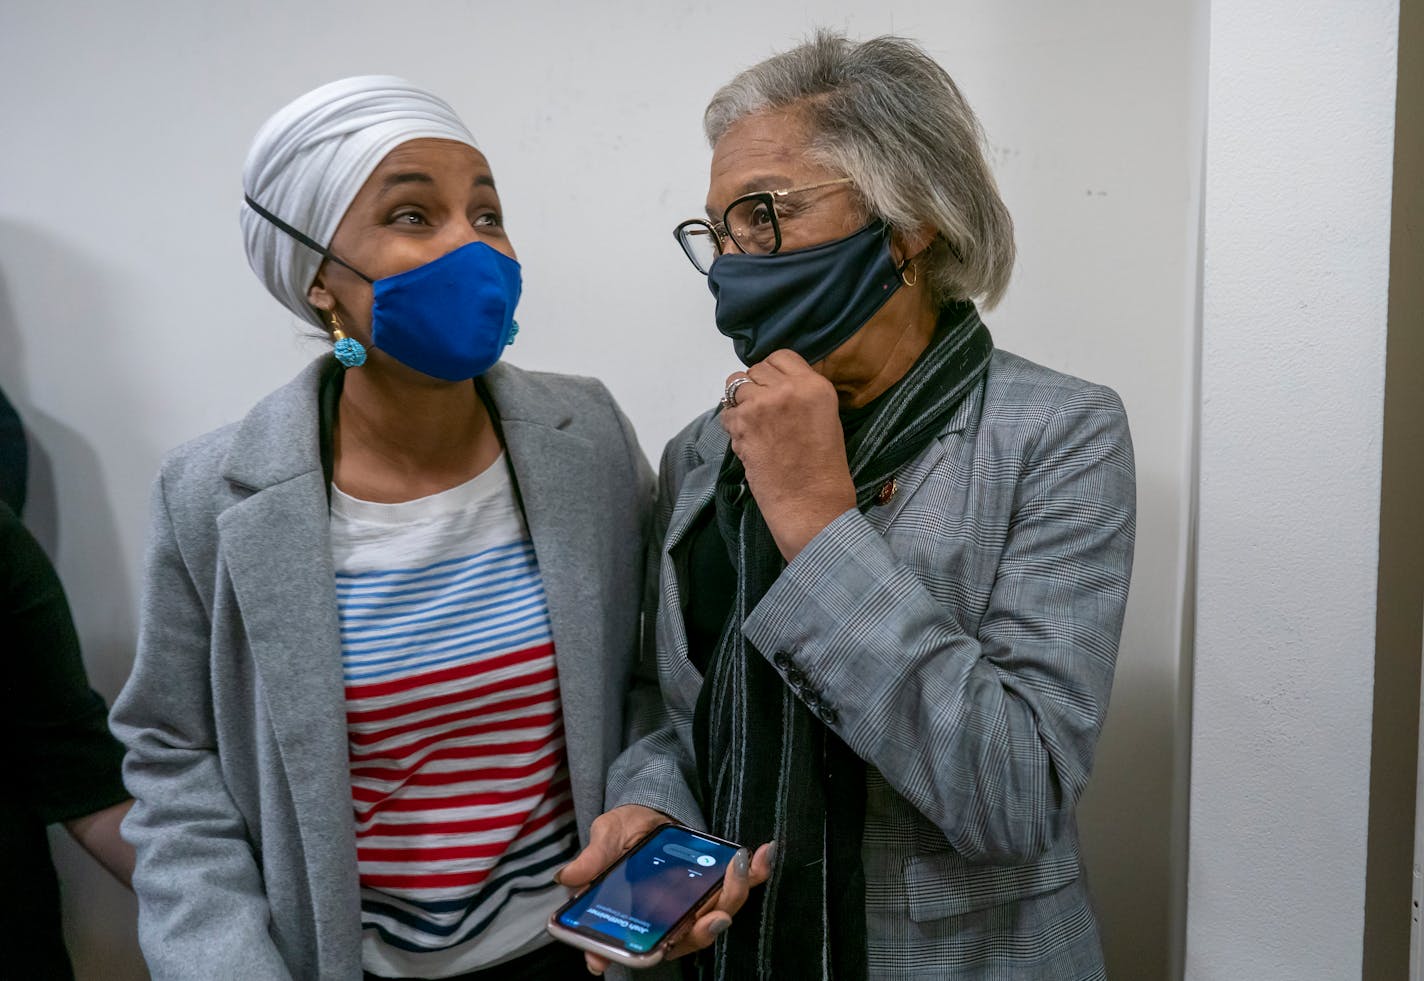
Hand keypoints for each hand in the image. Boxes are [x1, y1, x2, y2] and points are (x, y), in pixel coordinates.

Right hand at [556, 804, 774, 974]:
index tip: (617, 959)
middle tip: (715, 915)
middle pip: (690, 936)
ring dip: (735, 894)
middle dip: (706, 929)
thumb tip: (569, 877)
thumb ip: (594, 859)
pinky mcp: (717, 884)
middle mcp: (670, 920)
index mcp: (638, 917)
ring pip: (720, 914)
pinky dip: (757, 871)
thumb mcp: (607, 837)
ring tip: (740, 865)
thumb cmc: (623, 834)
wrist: (647, 814)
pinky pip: (741, 885)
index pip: (637, 947)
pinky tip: (764, 852)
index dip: (630, 957)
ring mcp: (696, 905)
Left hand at [721, 350, 856, 560]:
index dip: (773, 372)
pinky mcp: (741, 424)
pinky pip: (726, 413)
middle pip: (755, 369)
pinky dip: (732, 425)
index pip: (781, 356)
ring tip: (752, 424)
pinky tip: (747, 441)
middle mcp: (787, 389)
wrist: (810, 504)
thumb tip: (774, 386)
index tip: (772, 387)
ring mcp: (762, 405)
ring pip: (735, 386)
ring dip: (740, 403)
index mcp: (815, 386)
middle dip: (755, 387)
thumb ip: (801, 396)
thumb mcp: (826, 419)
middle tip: (762, 411)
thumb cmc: (823, 469)